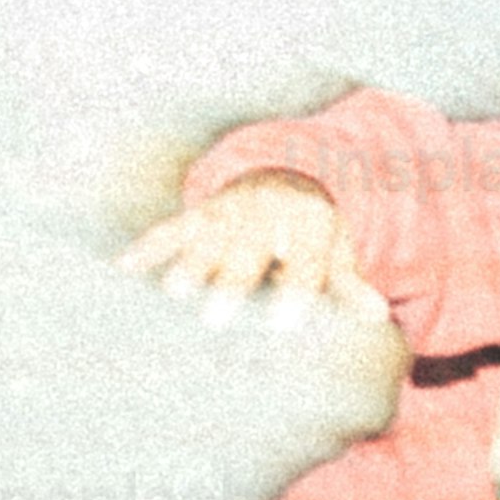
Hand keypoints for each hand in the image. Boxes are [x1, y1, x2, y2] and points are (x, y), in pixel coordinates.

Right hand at [122, 172, 372, 321]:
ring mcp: (228, 212)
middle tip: (216, 316)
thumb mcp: (336, 252)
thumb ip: (349, 284)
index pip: (303, 259)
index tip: (283, 322)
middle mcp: (266, 214)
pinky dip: (147, 247)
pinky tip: (122, 268)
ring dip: (189, 263)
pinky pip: (170, 228)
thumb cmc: (312, 233)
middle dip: (231, 281)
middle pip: (248, 251)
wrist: (287, 177)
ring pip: (206, 239)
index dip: (295, 288)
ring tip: (174, 293)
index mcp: (307, 223)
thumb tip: (377, 313)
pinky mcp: (199, 214)